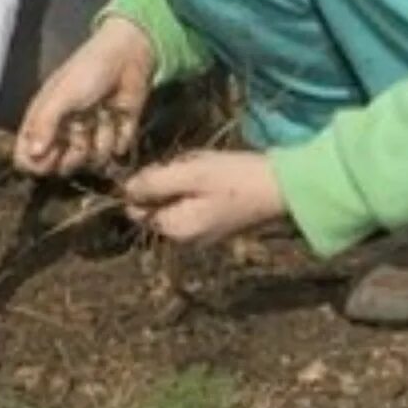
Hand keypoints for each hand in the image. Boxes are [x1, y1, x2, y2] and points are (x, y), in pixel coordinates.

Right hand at [16, 17, 155, 176]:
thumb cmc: (87, 72)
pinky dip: (119, 136)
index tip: (47, 158)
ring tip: (103, 115)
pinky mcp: (116, 135)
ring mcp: (91, 135)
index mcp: (44, 121)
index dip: (35, 163)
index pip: (27, 156)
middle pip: (61, 166)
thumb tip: (32, 155)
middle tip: (80, 132)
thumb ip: (44, 125)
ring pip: (92, 161)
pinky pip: (116, 152)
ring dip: (100, 140)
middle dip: (73, 155)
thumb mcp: (61, 95)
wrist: (127, 58)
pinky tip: (120, 116)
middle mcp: (64, 133)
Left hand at [121, 150, 285, 243]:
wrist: (283, 188)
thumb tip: (124, 190)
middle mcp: (186, 239)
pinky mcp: (216, 223)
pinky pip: (194, 201)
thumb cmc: (234, 179)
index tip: (167, 168)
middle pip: (157, 204)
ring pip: (176, 200)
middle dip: (167, 181)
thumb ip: (153, 184)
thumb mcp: (189, 175)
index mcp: (175, 230)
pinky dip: (198, 186)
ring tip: (206, 170)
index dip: (144, 184)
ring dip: (183, 181)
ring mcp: (202, 233)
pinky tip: (216, 176)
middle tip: (191, 168)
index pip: (138, 209)